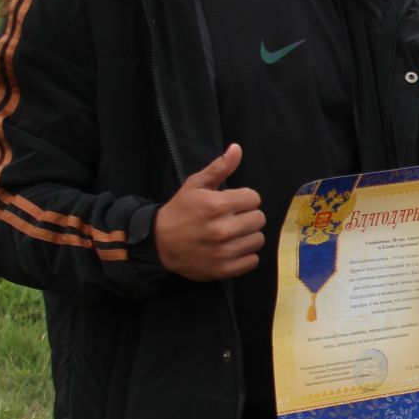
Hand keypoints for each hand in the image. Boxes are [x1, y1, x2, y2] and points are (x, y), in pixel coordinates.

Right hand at [154, 144, 265, 280]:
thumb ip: (219, 167)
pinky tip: (231, 249)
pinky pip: (253, 260)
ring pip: (258, 239)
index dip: (244, 199)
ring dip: (247, 236)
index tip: (231, 203)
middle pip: (259, 218)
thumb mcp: (195, 185)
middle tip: (231, 218)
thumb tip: (237, 148)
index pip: (254, 198)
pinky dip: (245, 255)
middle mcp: (222, 229)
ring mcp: (224, 252)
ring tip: (231, 234)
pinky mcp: (225, 269)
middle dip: (247, 216)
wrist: (159, 244)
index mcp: (216, 205)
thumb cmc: (180, 212)